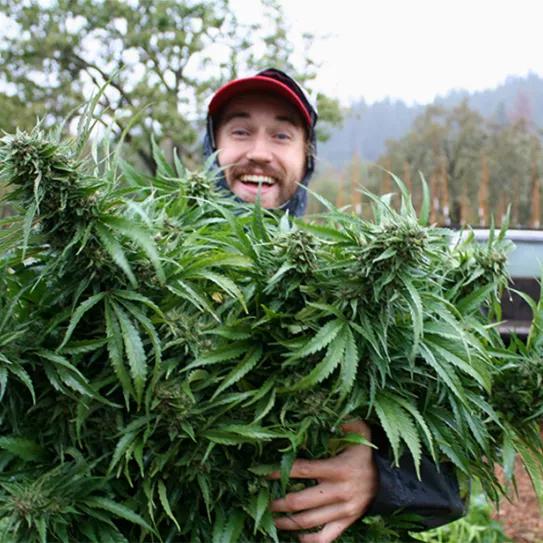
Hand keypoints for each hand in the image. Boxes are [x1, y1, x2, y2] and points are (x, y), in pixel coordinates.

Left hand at [269, 420, 377, 542]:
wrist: (389, 480)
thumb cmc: (365, 455)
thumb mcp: (360, 434)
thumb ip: (347, 422)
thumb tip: (332, 414)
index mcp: (338, 468)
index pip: (303, 470)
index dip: (281, 472)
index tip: (265, 473)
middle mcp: (339, 491)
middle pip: (301, 501)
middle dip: (280, 502)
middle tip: (267, 501)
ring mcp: (343, 510)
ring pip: (309, 522)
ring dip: (288, 523)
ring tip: (274, 519)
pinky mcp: (347, 522)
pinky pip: (326, 538)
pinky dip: (309, 541)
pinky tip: (297, 537)